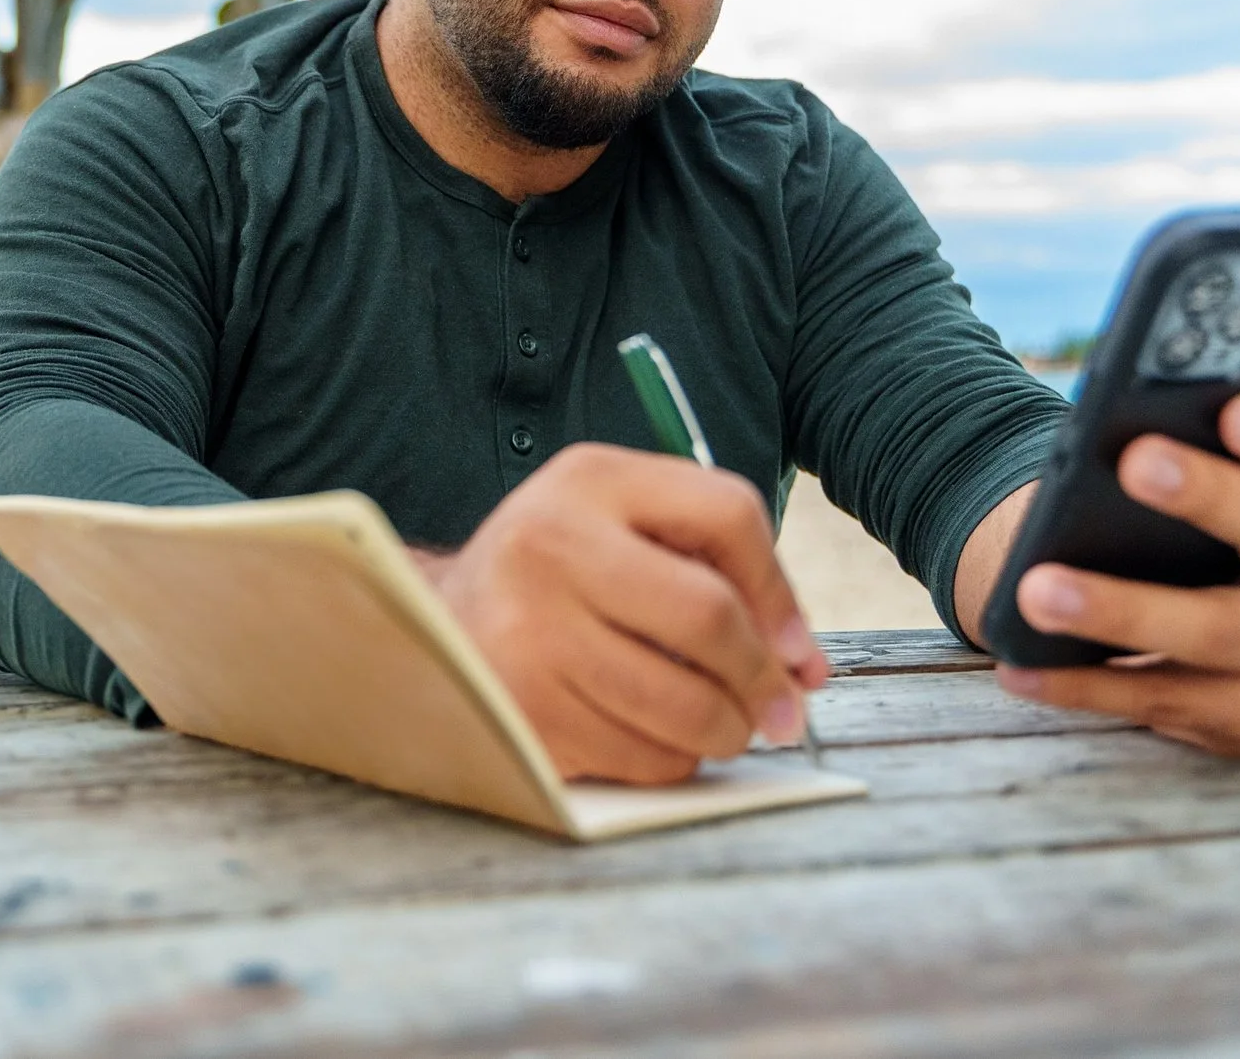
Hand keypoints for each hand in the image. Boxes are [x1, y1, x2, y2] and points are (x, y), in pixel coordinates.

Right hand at [412, 442, 826, 784]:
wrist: (436, 628)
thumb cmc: (560, 579)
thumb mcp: (622, 525)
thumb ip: (718, 568)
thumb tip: (803, 667)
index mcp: (589, 480)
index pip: (727, 514)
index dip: (781, 590)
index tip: (795, 648)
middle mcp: (550, 545)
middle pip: (709, 616)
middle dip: (763, 676)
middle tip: (781, 710)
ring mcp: (529, 632)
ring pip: (684, 703)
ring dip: (727, 729)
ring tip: (724, 726)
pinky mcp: (523, 710)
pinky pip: (642, 756)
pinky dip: (672, 759)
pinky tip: (655, 738)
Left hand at [993, 393, 1239, 756]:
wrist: (1206, 628)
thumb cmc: (1192, 527)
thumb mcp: (1203, 483)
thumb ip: (1180, 449)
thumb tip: (1108, 437)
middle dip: (1210, 494)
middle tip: (1135, 461)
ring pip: (1218, 631)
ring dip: (1123, 610)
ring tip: (1039, 590)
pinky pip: (1164, 698)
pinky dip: (1082, 683)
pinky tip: (1018, 666)